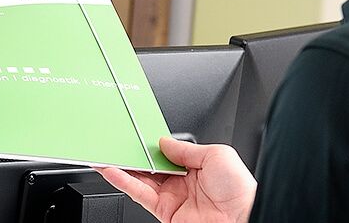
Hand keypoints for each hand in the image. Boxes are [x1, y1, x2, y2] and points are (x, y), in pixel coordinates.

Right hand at [96, 137, 255, 222]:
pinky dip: (123, 182)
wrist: (243, 218)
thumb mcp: (216, 154)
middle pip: (150, 165)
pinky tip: (112, 171)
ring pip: (140, 179)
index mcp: (197, 167)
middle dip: (132, 154)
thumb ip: (186, 149)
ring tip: (104, 154)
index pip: (166, 153)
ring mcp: (172, 198)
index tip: (135, 134)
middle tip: (115, 141)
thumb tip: (164, 142)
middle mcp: (183, 183)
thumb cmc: (240, 190)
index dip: (150, 144)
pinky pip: (139, 194)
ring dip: (121, 167)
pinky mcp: (164, 212)